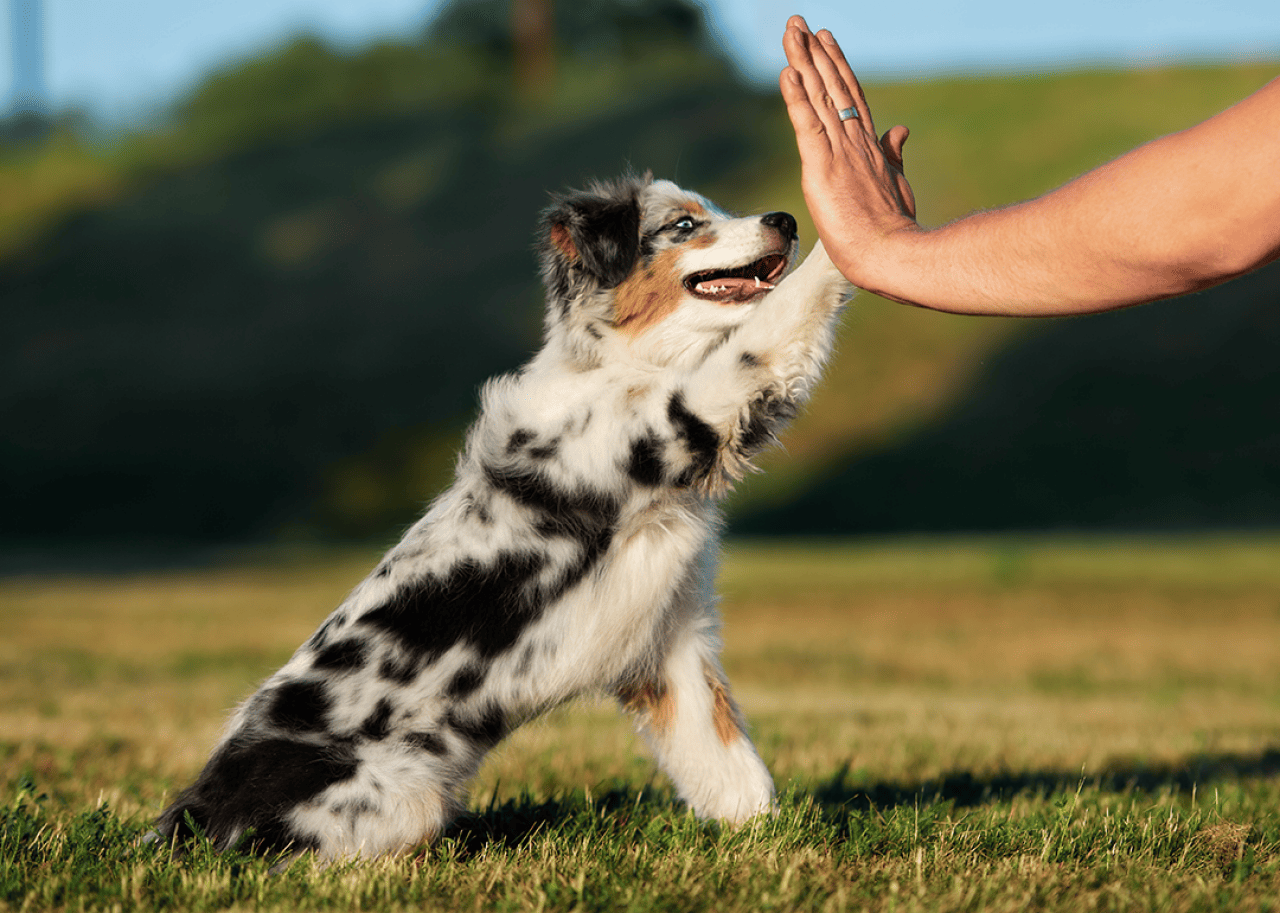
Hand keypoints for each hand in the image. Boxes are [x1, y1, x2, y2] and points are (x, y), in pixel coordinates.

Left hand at [780, 17, 918, 288]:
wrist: (893, 254)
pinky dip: (796, 99)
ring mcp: (839, 152)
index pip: (849, 96)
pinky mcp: (823, 168)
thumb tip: (900, 128)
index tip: (824, 40)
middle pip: (831, 87)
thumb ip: (894, 153)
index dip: (836, 66)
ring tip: (791, 33)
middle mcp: (855, 141)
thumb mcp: (896, 184)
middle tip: (797, 23)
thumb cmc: (894, 228)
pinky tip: (787, 73)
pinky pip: (807, 126)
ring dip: (803, 63)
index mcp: (869, 145)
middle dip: (814, 54)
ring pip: (818, 98)